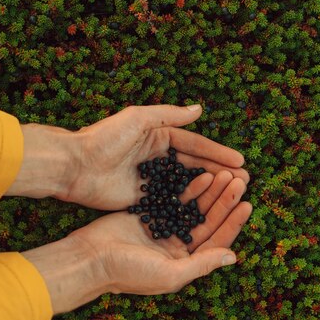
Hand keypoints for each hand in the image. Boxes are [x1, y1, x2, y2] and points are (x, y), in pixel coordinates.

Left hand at [6, 105, 248, 209]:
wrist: (74, 166)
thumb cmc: (103, 139)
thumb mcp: (137, 118)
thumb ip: (168, 115)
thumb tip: (199, 109)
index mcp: (157, 135)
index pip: (194, 144)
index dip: (217, 152)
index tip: (240, 161)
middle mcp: (157, 156)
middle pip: (194, 164)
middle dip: (219, 172)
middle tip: (244, 180)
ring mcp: (151, 178)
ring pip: (186, 184)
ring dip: (209, 189)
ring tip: (232, 194)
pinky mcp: (142, 198)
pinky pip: (170, 200)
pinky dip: (188, 204)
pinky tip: (207, 210)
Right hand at [22, 171, 251, 313]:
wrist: (90, 258)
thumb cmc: (129, 271)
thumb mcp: (169, 273)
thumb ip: (202, 264)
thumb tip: (233, 257)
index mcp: (185, 263)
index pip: (217, 241)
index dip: (233, 223)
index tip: (247, 204)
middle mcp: (179, 247)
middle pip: (209, 221)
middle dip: (225, 202)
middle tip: (240, 181)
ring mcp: (165, 229)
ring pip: (196, 208)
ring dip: (211, 192)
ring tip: (226, 174)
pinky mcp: (151, 214)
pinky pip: (177, 199)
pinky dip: (190, 188)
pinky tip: (202, 175)